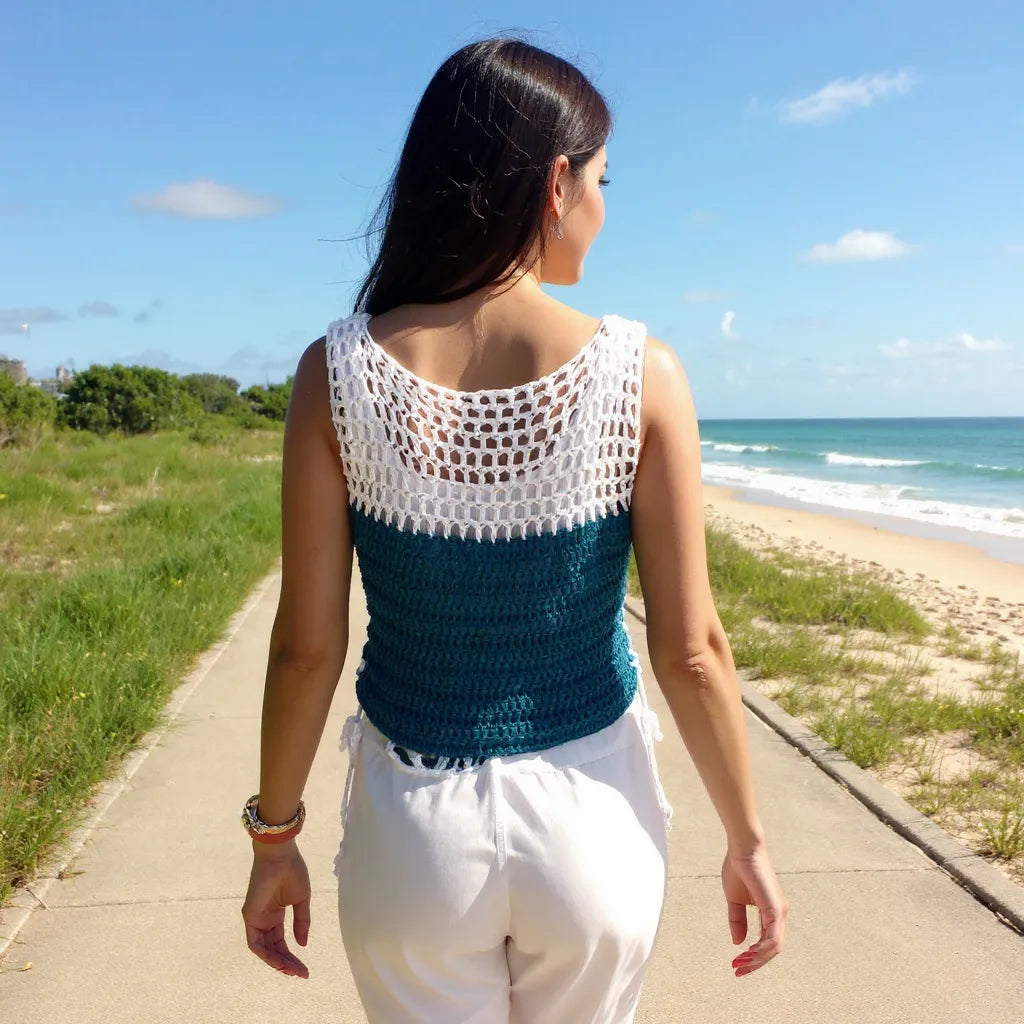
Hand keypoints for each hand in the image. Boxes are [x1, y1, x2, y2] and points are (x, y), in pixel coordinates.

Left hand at [241, 839, 311, 978]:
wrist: (281, 855)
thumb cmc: (292, 871)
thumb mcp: (301, 900)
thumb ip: (302, 922)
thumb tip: (302, 945)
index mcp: (276, 914)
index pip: (281, 942)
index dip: (292, 956)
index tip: (305, 969)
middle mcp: (264, 920)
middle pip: (274, 949)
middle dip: (287, 963)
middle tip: (301, 974)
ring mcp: (256, 919)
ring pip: (264, 950)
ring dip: (277, 963)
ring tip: (293, 971)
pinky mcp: (249, 916)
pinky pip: (255, 943)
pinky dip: (266, 955)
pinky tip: (280, 962)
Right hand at [721, 845, 787, 977]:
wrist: (742, 849)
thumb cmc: (739, 869)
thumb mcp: (735, 900)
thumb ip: (737, 921)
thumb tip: (738, 943)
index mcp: (770, 912)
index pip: (766, 942)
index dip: (753, 957)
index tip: (736, 965)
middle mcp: (779, 914)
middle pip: (772, 949)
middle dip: (754, 963)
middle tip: (737, 970)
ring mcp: (779, 911)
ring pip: (773, 946)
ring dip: (756, 959)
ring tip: (739, 964)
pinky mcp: (776, 908)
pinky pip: (773, 936)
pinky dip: (762, 948)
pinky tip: (749, 953)